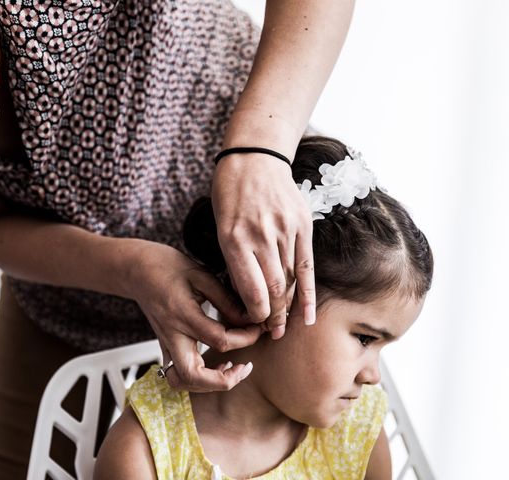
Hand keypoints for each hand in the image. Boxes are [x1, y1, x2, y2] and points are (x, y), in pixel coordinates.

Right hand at [128, 241, 261, 391]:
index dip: (246, 338)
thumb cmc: (168, 266)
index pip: (220, 340)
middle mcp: (172, 335)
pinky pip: (177, 373)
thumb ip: (226, 300)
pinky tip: (214, 364)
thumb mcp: (201, 275)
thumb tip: (250, 319)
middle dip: (224, 379)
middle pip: (194, 376)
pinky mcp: (164, 346)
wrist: (136, 269)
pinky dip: (197, 377)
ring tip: (230, 368)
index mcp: (183, 315)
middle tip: (244, 366)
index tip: (258, 328)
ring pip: (181, 381)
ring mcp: (165, 343)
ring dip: (208, 384)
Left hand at [211, 152, 316, 337]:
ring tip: (284, 328)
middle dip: (273, 317)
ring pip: (291, 280)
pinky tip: (308, 316)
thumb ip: (234, 260)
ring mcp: (284, 231)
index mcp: (234, 239)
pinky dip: (308, 294)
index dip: (254, 314)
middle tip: (271, 334)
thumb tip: (245, 296)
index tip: (253, 325)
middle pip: (274, 289)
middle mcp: (260, 237)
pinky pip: (306, 266)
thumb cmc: (230, 194)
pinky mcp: (302, 226)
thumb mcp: (220, 226)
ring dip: (288, 309)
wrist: (254, 158)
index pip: (250, 290)